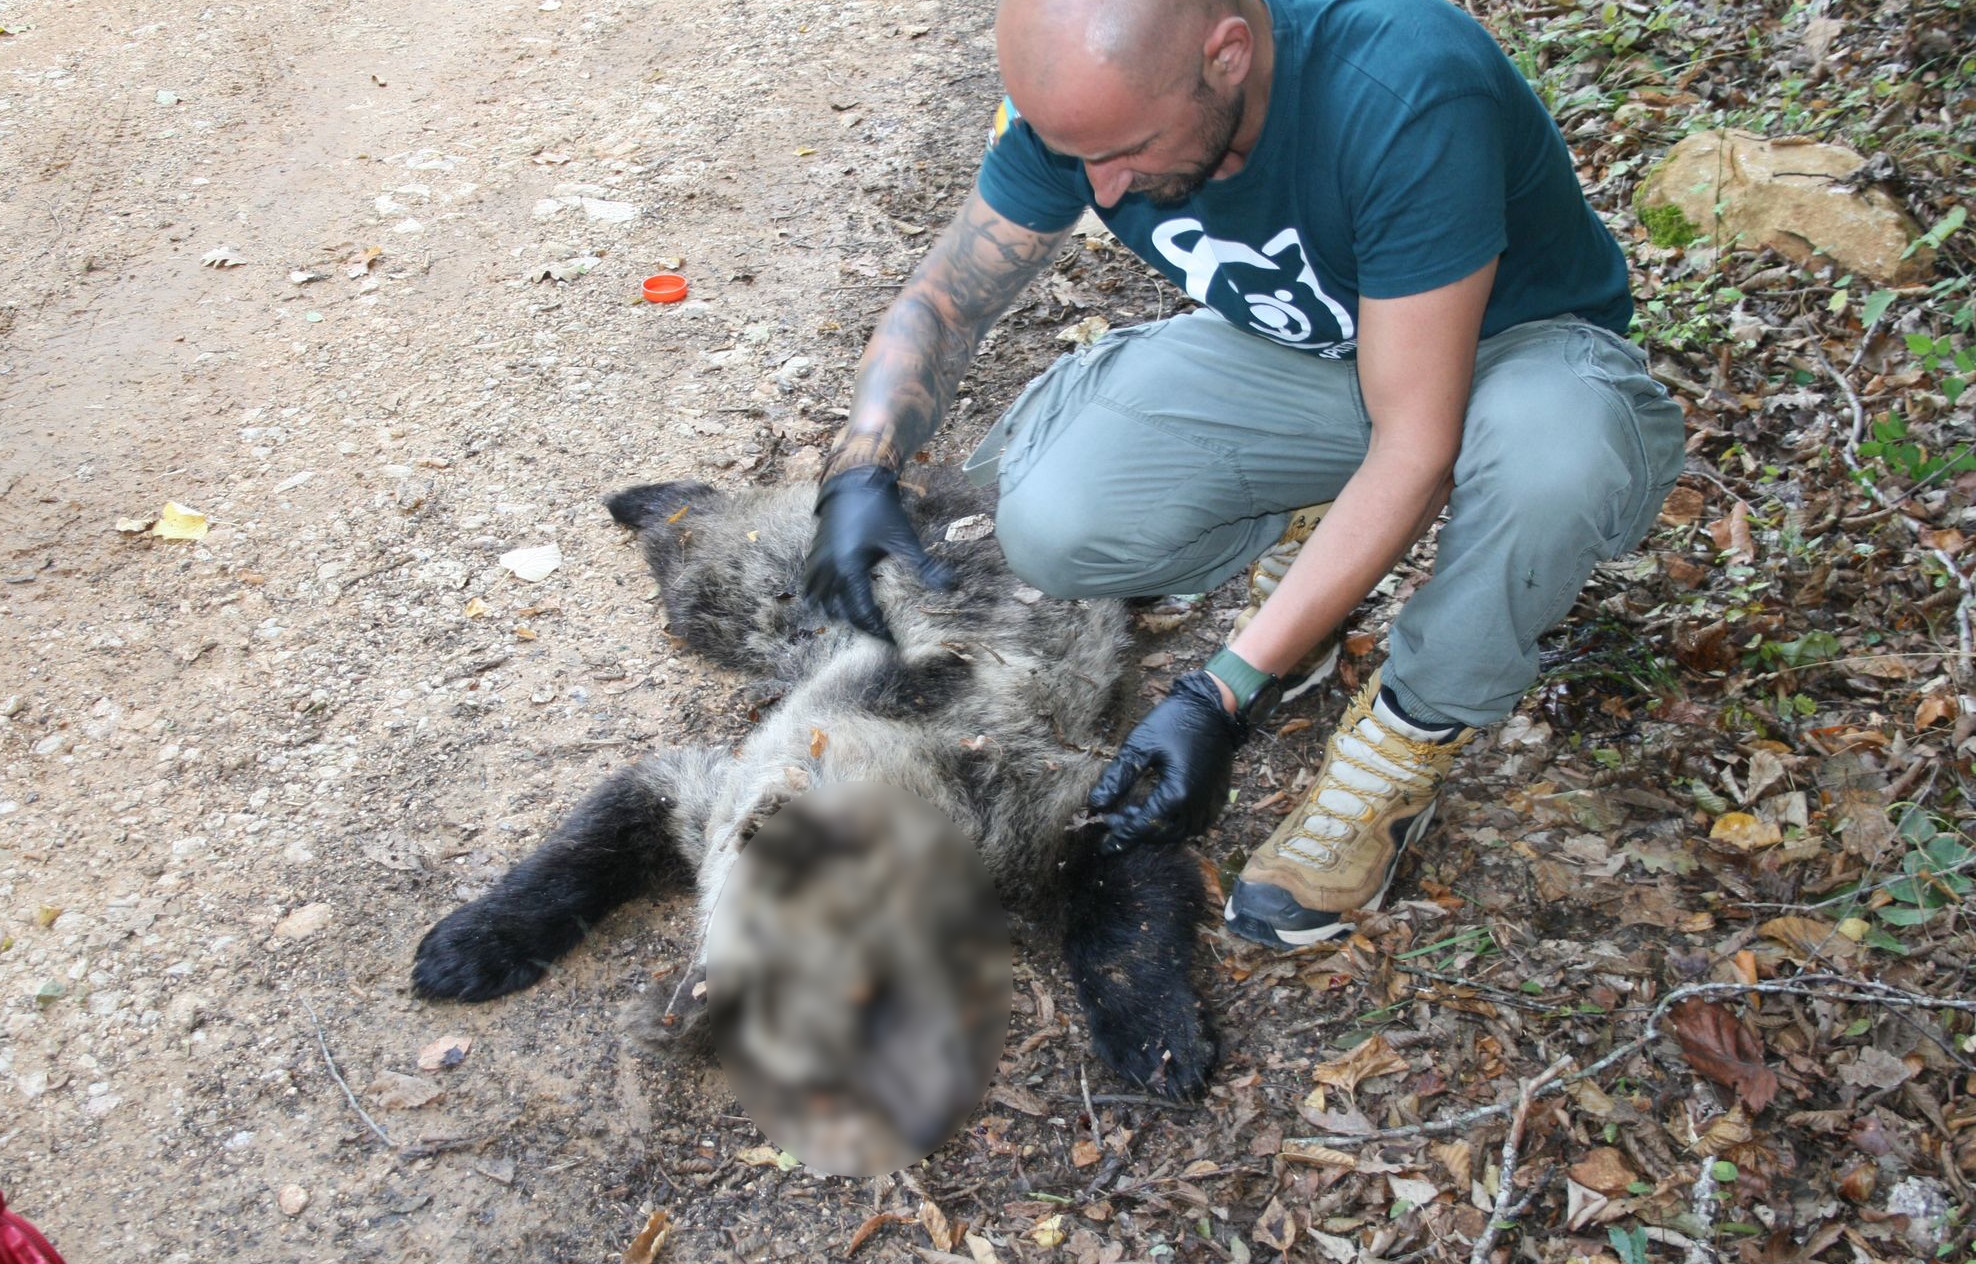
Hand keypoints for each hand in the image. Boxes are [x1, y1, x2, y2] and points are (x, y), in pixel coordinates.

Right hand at [802, 465, 956, 640]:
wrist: (854, 480)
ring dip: (840, 614)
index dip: (879, 631)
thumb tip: (951, 588)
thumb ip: (925, 567)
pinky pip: (811, 587)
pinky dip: (822, 598)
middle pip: (842, 614)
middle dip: (862, 626)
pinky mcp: (813, 554)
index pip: (862, 613)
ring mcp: (817, 562)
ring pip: (821, 603)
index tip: (894, 643)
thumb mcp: (904, 539)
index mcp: (849, 568)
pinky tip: (837, 598)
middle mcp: (828, 569)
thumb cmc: (881, 509)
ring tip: (861, 617)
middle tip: (882, 632)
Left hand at [1089, 671, 1246, 849]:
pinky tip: (1160, 813)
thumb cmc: (1175, 722)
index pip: (1142, 825)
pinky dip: (1175, 826)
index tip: (1103, 846)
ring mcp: (1211, 804)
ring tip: (1134, 816)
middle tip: (1113, 822)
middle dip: (1136, 832)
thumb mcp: (1140, 746)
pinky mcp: (1218, 799)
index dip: (1121, 836)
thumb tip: (1096, 804)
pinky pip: (1195, 825)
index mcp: (1177, 793)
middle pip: (1161, 834)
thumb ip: (1118, 777)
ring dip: (1156, 831)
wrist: (1213, 707)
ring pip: (1180, 833)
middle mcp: (1197, 806)